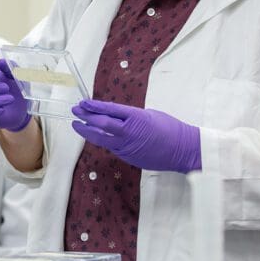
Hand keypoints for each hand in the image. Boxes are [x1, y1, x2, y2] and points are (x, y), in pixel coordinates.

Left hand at [71, 99, 200, 172]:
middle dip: (85, 117)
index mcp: (136, 117)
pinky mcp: (128, 157)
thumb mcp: (150, 114)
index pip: (109, 110)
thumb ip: (131, 116)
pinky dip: (103, 140)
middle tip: (75, 111)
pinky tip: (96, 136)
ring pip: (101, 139)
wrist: (184, 150)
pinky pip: (112, 147)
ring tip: (77, 125)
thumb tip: (117, 116)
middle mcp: (129, 132)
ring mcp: (127, 147)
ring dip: (87, 131)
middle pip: (101, 124)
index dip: (94, 106)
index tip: (83, 103)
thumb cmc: (171, 129)